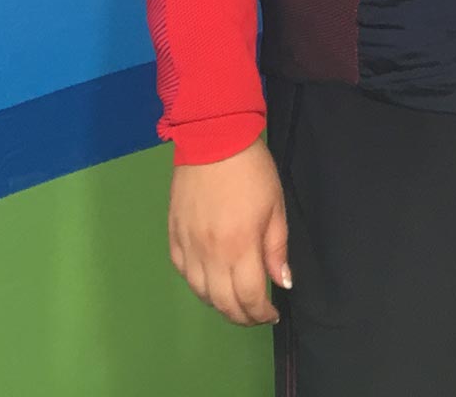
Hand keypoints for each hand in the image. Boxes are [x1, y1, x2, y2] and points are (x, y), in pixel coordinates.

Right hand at [167, 137, 289, 325]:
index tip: (271, 313)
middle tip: (255, 314)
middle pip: (222, 302)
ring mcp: (188, 245)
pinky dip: (197, 284)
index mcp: (239, 246)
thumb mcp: (276, 208)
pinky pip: (183, 272)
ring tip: (235, 301)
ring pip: (200, 292)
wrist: (213, 139)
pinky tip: (210, 281)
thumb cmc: (252, 171)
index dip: (261, 313)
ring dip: (219, 304)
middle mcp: (210, 253)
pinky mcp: (173, 235)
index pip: (249, 297)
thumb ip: (276, 249)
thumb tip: (282, 282)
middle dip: (242, 315)